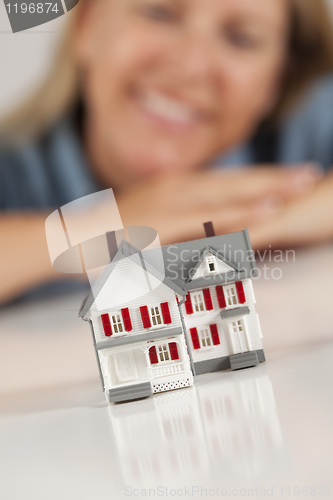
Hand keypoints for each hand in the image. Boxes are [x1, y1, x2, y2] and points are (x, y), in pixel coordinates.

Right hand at [116, 164, 320, 243]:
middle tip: (308, 173)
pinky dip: (242, 213)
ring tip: (299, 185)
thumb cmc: (110, 234)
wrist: (73, 237)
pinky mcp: (166, 221)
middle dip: (274, 176)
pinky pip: (211, 217)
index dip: (259, 177)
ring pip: (228, 193)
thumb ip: (176, 227)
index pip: (225, 181)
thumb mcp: (149, 225)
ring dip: (266, 187)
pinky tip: (267, 210)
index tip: (287, 177)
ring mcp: (172, 202)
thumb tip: (202, 233)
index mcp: (175, 188)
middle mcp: (177, 188)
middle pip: (234, 180)